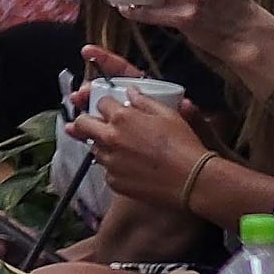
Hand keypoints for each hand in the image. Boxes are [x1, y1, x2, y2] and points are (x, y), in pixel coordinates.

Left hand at [74, 86, 222, 213]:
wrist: (191, 181)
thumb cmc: (183, 146)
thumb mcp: (168, 115)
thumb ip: (144, 101)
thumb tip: (131, 92)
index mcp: (122, 118)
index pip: (100, 103)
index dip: (107, 104)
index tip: (113, 109)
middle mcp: (110, 138)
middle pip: (82, 124)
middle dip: (87, 121)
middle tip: (98, 125)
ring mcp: (110, 162)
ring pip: (94, 148)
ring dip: (102, 144)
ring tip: (122, 148)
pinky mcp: (114, 181)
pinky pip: (105, 170)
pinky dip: (113, 166)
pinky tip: (130, 166)